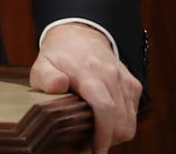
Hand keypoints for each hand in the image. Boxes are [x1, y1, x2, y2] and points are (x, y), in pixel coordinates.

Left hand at [30, 23, 141, 153]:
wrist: (79, 34)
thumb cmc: (58, 55)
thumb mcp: (42, 64)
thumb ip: (46, 77)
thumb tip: (58, 85)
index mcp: (88, 71)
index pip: (104, 108)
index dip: (102, 135)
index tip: (93, 152)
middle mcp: (111, 75)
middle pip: (120, 121)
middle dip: (106, 141)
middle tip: (88, 148)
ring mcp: (124, 80)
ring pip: (129, 122)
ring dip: (114, 136)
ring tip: (95, 138)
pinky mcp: (133, 84)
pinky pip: (133, 115)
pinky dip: (122, 125)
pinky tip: (104, 124)